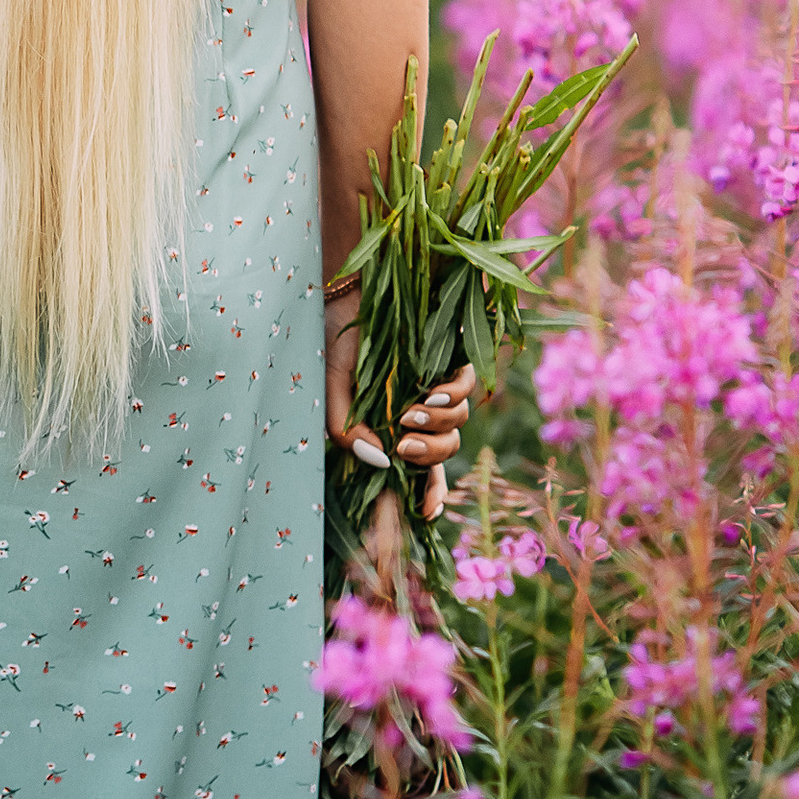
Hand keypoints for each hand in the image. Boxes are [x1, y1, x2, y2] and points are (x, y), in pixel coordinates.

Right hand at [326, 308, 475, 525]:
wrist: (348, 285)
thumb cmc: (334, 335)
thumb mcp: (330, 387)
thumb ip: (347, 430)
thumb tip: (381, 465)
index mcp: (389, 421)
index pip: (419, 468)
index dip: (428, 493)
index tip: (426, 513)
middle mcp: (418, 406)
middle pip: (444, 451)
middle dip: (429, 456)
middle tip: (403, 444)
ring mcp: (437, 382)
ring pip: (459, 422)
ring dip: (438, 425)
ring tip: (410, 412)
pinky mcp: (453, 355)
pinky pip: (468, 386)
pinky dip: (453, 394)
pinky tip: (431, 391)